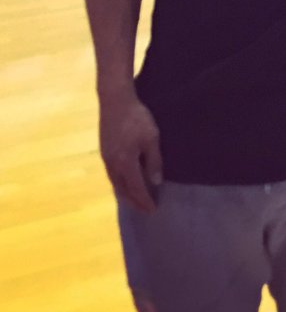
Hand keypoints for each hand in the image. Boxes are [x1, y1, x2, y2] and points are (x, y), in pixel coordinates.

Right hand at [99, 91, 162, 212]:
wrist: (115, 101)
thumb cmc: (137, 118)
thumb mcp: (151, 138)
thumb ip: (154, 161)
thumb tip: (156, 183)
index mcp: (125, 163)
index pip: (136, 188)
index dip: (145, 200)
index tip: (153, 210)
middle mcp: (112, 165)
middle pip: (123, 190)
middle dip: (134, 201)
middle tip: (144, 209)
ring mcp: (106, 159)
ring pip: (115, 183)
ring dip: (126, 194)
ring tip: (135, 200)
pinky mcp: (104, 151)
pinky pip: (112, 175)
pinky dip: (120, 183)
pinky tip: (125, 182)